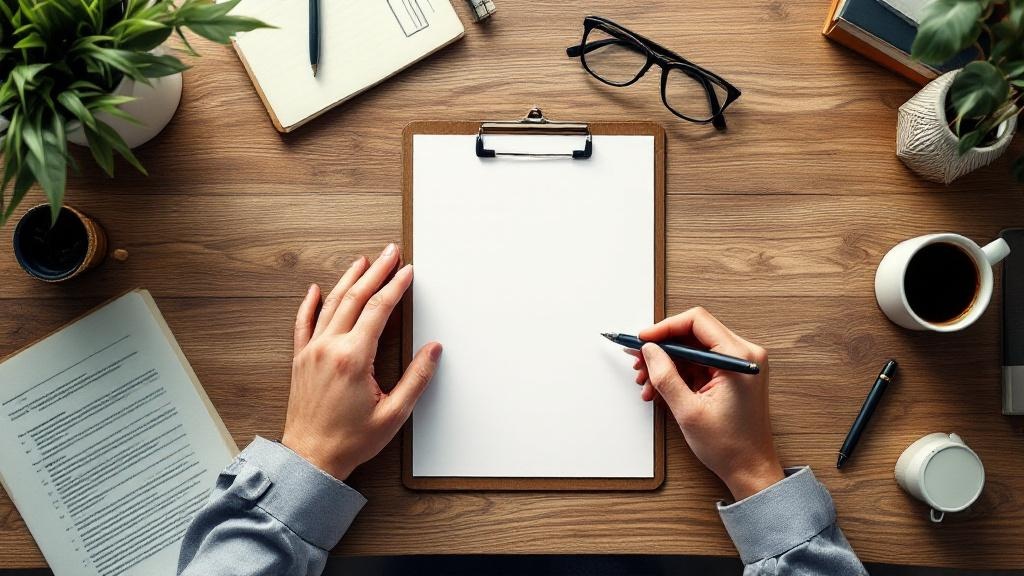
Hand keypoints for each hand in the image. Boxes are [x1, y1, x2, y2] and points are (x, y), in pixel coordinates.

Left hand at [281, 243, 441, 480]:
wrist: (310, 458)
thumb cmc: (350, 441)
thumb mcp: (394, 414)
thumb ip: (417, 379)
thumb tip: (434, 350)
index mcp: (354, 358)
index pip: (379, 310)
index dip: (396, 287)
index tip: (408, 272)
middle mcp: (330, 348)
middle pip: (356, 298)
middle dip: (377, 272)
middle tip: (391, 253)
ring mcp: (312, 351)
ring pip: (331, 304)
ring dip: (349, 279)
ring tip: (363, 261)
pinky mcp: (301, 360)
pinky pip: (303, 323)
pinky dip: (310, 303)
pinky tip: (316, 289)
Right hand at [629, 307, 782, 499]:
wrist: (750, 469)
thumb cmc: (731, 445)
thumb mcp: (688, 411)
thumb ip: (666, 376)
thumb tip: (650, 350)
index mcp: (739, 357)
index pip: (696, 321)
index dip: (664, 328)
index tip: (643, 340)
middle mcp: (743, 354)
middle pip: (693, 334)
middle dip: (662, 349)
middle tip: (640, 363)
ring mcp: (738, 364)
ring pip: (692, 350)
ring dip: (667, 364)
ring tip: (647, 383)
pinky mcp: (731, 375)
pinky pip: (699, 364)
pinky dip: (678, 374)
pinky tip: (660, 389)